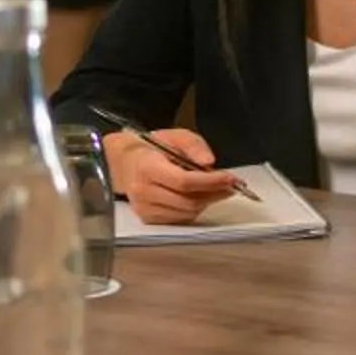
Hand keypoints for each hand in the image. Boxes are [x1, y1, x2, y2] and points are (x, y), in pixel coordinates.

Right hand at [106, 126, 237, 224]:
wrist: (124, 163)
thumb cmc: (151, 148)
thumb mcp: (173, 135)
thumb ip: (193, 145)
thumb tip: (209, 162)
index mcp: (147, 167)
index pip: (183, 181)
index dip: (210, 182)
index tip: (230, 178)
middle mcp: (143, 191)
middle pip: (188, 201)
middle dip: (214, 193)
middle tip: (231, 184)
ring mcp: (144, 208)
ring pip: (187, 212)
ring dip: (207, 202)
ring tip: (216, 189)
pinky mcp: (148, 218)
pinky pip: (180, 219)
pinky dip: (194, 209)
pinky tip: (198, 196)